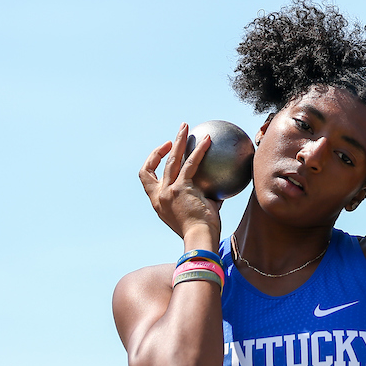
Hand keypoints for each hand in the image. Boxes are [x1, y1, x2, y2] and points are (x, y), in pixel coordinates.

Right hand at [139, 123, 222, 243]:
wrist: (199, 239)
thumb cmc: (202, 231)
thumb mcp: (196, 213)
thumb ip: (202, 198)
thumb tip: (218, 187)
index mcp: (158, 202)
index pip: (147, 178)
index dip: (152, 161)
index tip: (164, 152)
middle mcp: (159, 195)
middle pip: (157, 165)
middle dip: (164, 147)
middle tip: (175, 135)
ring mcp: (169, 191)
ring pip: (172, 160)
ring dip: (179, 140)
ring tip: (185, 127)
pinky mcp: (182, 188)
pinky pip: (191, 164)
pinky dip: (199, 151)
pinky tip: (208, 140)